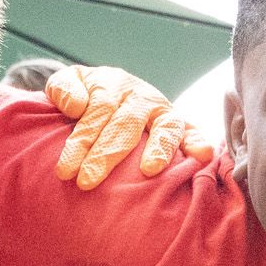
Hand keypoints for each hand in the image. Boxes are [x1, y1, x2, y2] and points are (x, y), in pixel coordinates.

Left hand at [47, 65, 201, 188]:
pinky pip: (191, 131)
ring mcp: (162, 109)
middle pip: (126, 124)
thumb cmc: (82, 95)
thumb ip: (64, 89)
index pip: (98, 112)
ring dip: (158, 148)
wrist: (106, 91)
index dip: (81, 140)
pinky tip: (200, 156)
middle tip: (87, 182)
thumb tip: (76, 106)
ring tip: (148, 171)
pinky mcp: (178, 125)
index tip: (65, 171)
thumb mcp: (66, 83)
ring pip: (164, 127)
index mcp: (112, 83)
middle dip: (105, 155)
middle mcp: (141, 95)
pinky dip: (198, 141)